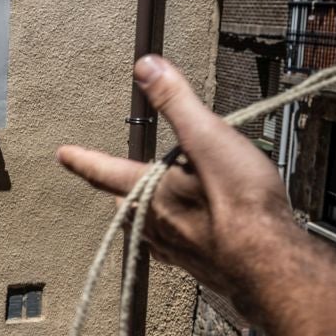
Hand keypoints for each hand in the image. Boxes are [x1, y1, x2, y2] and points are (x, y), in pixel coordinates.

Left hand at [57, 54, 293, 314]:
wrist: (272, 265)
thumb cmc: (242, 205)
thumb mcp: (208, 138)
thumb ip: (176, 103)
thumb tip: (147, 68)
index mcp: (149, 194)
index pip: (105, 171)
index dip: (84, 159)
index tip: (64, 154)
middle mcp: (155, 227)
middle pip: (126, 203)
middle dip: (119, 188)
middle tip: (113, 178)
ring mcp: (178, 251)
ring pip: (148, 228)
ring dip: (148, 212)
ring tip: (156, 201)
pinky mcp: (203, 266)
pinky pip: (177, 247)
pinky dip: (177, 233)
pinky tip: (195, 232)